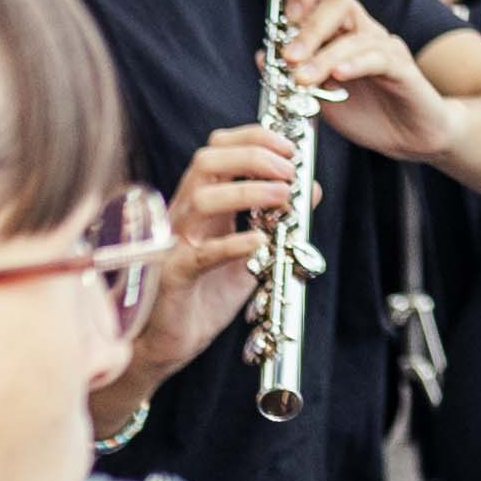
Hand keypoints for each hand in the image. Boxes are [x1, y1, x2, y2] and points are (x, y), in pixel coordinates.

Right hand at [113, 121, 299, 409]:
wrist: (168, 342)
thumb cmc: (206, 292)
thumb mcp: (252, 250)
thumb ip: (278, 220)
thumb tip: (312, 188)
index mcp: (200, 201)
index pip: (218, 149)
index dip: (253, 138)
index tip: (290, 145)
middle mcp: (183, 214)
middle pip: (207, 162)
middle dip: (252, 156)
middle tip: (289, 170)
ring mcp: (173, 243)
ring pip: (201, 199)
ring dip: (247, 191)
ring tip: (283, 198)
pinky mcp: (172, 277)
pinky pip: (199, 255)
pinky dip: (232, 244)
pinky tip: (260, 242)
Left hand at [286, 0, 451, 164]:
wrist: (408, 138)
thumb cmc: (368, 111)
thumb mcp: (320, 94)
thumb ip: (294, 73)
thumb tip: (261, 55)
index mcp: (343, 29)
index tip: (284, 17)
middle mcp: (364, 30)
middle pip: (339, 4)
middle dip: (308, 28)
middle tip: (288, 56)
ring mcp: (385, 47)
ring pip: (353, 37)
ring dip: (323, 57)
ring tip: (302, 79)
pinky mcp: (402, 69)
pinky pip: (378, 59)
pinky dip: (355, 65)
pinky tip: (338, 76)